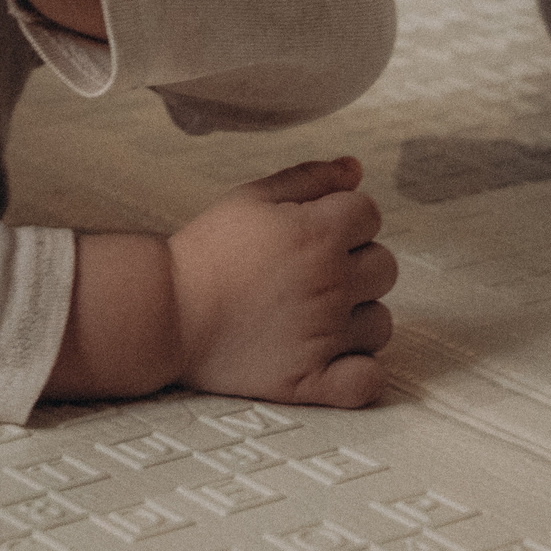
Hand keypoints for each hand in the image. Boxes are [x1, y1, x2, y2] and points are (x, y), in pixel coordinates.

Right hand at [170, 157, 396, 408]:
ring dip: (356, 316)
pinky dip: (359, 371)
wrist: (166, 311)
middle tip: (310, 271)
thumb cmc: (207, 251)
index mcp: (318, 233)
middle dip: (355, 262)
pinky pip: (369, 380)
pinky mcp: (312, 381)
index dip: (343, 217)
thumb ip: (310, 178)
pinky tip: (334, 358)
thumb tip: (356, 169)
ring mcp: (326, 336)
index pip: (370, 214)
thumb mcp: (252, 197)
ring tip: (313, 314)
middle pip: (385, 266)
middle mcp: (331, 283)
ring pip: (380, 322)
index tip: (312, 231)